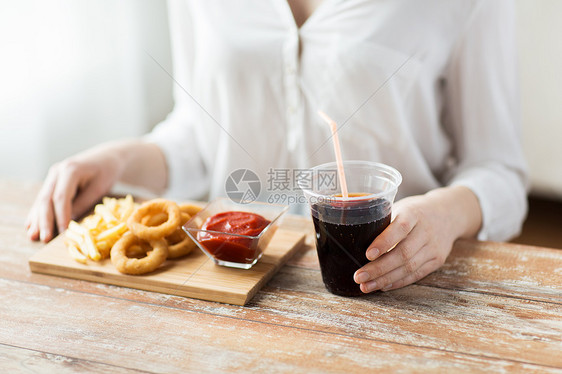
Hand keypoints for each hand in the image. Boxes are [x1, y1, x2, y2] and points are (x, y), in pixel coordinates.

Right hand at [26, 146, 122, 241]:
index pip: (61, 197)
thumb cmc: (107, 172)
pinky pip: (44, 198)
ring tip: (33, 235)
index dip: (60, 216)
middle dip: (45, 221)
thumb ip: (83, 203)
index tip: (62, 232)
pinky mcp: (53, 181)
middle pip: (47, 199)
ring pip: (42, 200)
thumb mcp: (99, 188)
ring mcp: (53, 176)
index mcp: (70, 170)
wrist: (107, 157)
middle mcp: (57, 171)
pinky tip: (30, 225)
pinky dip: (38, 212)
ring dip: (37, 219)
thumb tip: (69, 222)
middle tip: (44, 239)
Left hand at [353, 186, 481, 292]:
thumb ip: (384, 220)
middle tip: (358, 277)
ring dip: (385, 279)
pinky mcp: (437, 260)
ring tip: (366, 286)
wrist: (450, 214)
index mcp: (414, 213)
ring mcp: (434, 247)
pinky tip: (383, 286)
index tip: (367, 254)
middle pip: (403, 253)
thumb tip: (353, 236)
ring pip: (409, 267)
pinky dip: (398, 282)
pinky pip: (416, 275)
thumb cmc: (416, 211)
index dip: (383, 242)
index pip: (399, 229)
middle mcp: (426, 231)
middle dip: (379, 268)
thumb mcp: (402, 207)